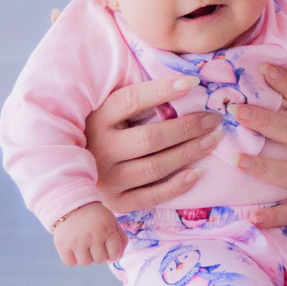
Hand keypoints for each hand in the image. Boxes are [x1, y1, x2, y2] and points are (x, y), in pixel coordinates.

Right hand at [54, 201, 125, 265]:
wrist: (71, 205)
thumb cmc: (95, 216)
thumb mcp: (112, 221)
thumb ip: (121, 239)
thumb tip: (118, 257)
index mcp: (107, 230)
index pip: (115, 254)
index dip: (113, 255)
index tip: (108, 250)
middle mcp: (93, 236)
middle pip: (100, 260)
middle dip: (99, 255)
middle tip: (94, 245)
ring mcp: (77, 242)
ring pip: (86, 263)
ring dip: (86, 257)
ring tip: (84, 246)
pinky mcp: (63, 245)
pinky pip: (71, 262)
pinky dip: (73, 258)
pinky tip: (74, 248)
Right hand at [84, 75, 222, 213]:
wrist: (72, 172)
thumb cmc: (103, 132)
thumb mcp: (108, 110)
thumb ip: (135, 100)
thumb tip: (182, 84)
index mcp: (97, 119)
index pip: (132, 100)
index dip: (163, 90)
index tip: (193, 83)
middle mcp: (100, 149)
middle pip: (151, 138)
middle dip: (188, 128)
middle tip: (214, 120)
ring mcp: (107, 179)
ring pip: (155, 167)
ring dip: (190, 153)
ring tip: (212, 140)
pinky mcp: (117, 202)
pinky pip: (152, 196)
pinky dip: (178, 185)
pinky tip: (198, 172)